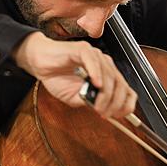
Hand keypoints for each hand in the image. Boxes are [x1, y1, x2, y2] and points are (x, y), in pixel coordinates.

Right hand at [12, 32, 136, 118]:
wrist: (39, 63)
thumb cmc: (57, 77)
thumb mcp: (75, 98)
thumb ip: (88, 102)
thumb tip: (101, 108)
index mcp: (106, 75)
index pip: (126, 89)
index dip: (126, 103)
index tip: (120, 115)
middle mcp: (104, 64)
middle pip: (120, 84)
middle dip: (115, 103)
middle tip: (105, 114)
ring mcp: (95, 56)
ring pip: (108, 75)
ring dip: (105, 94)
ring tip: (98, 106)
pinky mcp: (83, 50)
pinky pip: (93, 61)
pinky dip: (96, 73)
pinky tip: (95, 84)